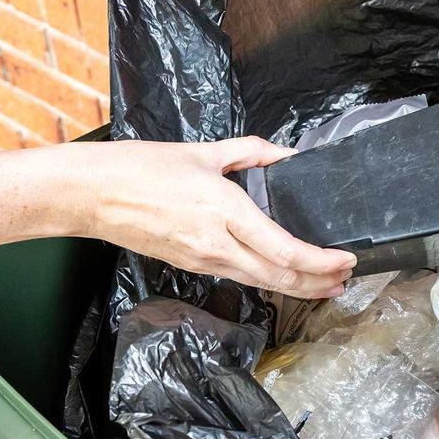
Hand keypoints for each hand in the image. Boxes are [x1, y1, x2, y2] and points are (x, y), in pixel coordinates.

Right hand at [74, 137, 354, 298]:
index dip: (321, 261)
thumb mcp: (203, 151)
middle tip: (345, 280)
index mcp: (225, 210)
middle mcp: (218, 243)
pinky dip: (269, 280)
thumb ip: (250, 152)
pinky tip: (282, 276)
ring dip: (298, 287)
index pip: (285, 249)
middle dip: (318, 283)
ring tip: (325, 286)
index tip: (347, 258)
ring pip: (261, 282)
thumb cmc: (140, 168)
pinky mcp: (191, 265)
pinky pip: (239, 277)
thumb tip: (283, 154)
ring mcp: (203, 259)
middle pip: (280, 276)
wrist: (91, 194)